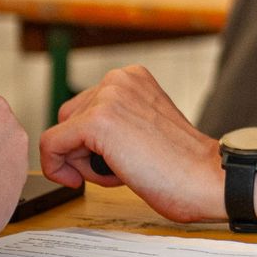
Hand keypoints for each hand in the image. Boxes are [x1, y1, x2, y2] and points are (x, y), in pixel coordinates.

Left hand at [39, 66, 222, 222]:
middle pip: (68, 119)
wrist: (206, 179)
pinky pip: (51, 146)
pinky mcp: (97, 121)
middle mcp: (119, 79)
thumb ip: (117, 122)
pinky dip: (60, 169)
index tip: (111, 161)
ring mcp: (108, 97)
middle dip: (84, 150)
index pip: (85, 108)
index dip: (91, 143)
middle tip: (120, 166)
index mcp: (134, 77)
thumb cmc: (183, 165)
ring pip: (60, 135)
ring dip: (81, 162)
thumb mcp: (145, 127)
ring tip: (121, 169)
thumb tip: (75, 142)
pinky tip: (89, 180)